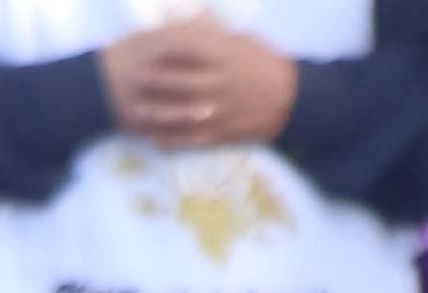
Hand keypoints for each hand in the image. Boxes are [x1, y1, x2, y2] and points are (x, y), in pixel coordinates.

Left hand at [101, 18, 298, 151]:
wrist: (291, 99)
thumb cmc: (265, 64)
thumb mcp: (244, 41)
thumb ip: (216, 34)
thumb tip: (193, 18)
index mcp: (226, 58)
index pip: (190, 51)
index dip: (167, 50)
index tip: (151, 49)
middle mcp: (219, 84)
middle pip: (180, 82)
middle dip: (156, 80)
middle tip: (136, 78)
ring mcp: (218, 110)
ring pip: (181, 114)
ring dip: (156, 113)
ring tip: (136, 111)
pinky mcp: (220, 133)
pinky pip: (190, 139)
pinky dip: (170, 140)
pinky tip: (153, 139)